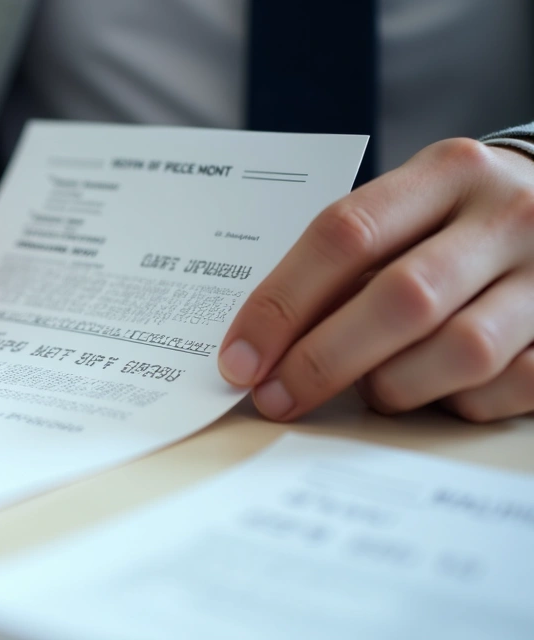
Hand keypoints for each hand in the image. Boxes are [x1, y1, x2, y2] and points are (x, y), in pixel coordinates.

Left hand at [220, 138, 533, 421]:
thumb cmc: (461, 220)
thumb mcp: (413, 207)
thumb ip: (351, 257)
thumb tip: (261, 342)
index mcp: (448, 171)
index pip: (346, 234)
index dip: (283, 304)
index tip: (240, 358)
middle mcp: (507, 214)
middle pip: (401, 299)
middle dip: (323, 359)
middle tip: (276, 397)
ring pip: (460, 351)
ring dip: (395, 385)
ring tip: (370, 391)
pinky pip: (510, 385)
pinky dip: (459, 402)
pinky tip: (438, 393)